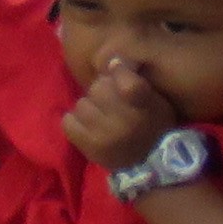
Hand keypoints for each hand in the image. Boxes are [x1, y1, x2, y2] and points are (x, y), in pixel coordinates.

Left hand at [57, 57, 183, 174]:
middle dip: (102, 91)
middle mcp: (127, 123)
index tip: (115, 67)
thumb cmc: (150, 124)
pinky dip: (75, 122)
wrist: (148, 163)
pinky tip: (89, 127)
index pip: (130, 86)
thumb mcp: (155, 99)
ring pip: (82, 104)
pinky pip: (68, 121)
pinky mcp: (89, 148)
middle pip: (98, 88)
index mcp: (148, 108)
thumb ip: (134, 77)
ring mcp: (106, 137)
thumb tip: (111, 60)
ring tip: (101, 117)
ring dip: (89, 108)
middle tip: (110, 102)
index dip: (120, 72)